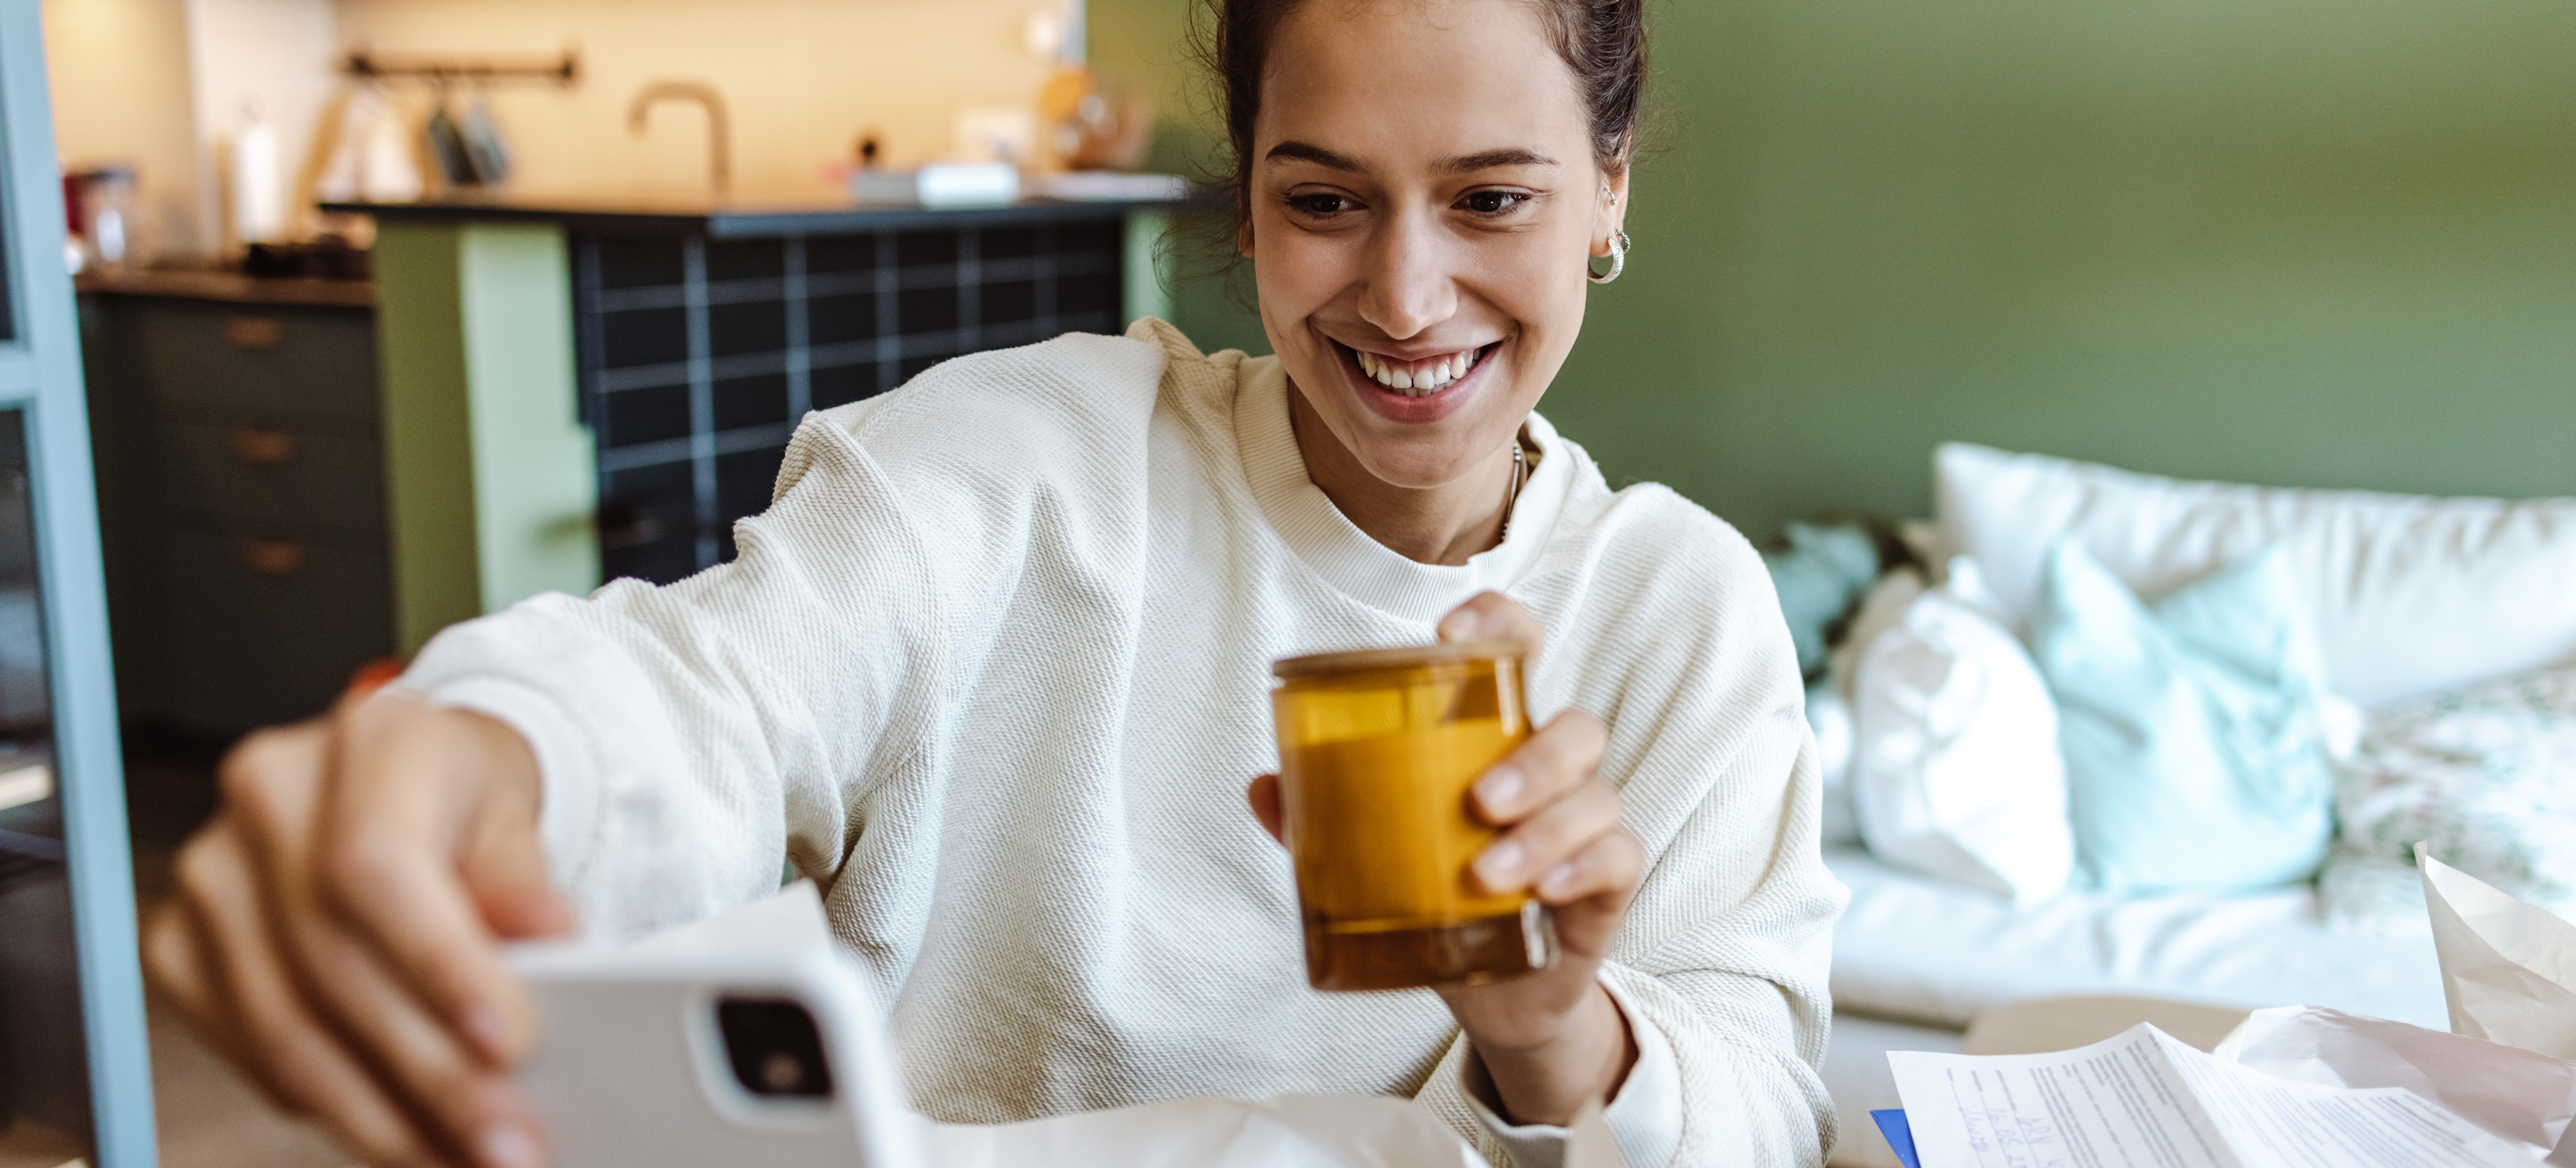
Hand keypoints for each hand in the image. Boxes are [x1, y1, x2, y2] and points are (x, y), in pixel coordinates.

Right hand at [144, 686, 571, 1167]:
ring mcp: (210, 872)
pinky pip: (250, 1049)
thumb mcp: (518, 821)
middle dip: (431, 1073)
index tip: (507, 1045)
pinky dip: (327, 1103)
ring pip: (287, 1027)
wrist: (408, 784)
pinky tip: (396, 1127)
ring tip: (460, 1155)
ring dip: (381, 1114)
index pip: (377, 865)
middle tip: (505, 1141)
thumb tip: (549, 939)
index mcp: (367, 742)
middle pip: (336, 964)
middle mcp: (270, 795)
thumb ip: (526, 883)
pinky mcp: (179, 944)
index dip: (438, 964)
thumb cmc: (464, 801)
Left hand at [1248, 592, 1641, 1125]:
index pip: (1519, 658)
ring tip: (1487, 874)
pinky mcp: (1608, 881)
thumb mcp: (1376, 857)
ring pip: (1595, 795)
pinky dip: (1584, 867)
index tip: (1451, 632)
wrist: (1496, 993)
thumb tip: (1262, 785)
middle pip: (1576, 728)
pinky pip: (1619, 855)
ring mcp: (1586, 825)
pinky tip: (1545, 892)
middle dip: (1537, 758)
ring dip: (1546, 830)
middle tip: (1480, 799)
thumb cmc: (1440, 897)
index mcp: (1499, 743)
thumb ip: (1323, 821)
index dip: (1500, 625)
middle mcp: (1553, 773)